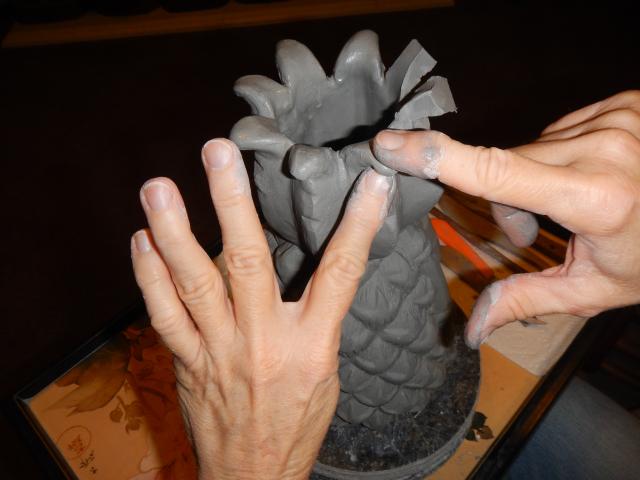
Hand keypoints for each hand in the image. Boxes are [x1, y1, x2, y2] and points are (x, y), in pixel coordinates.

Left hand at [130, 139, 391, 478]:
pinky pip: (163, 316)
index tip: (370, 182)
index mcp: (312, 344)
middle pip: (247, 264)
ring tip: (158, 187)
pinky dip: (148, 277)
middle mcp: (264, 341)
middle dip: (232, 204)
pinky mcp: (187, 362)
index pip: (341, 274)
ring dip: (174, 233)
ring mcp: (219, 351)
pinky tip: (140, 239)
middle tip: (217, 153)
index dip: (358, 225)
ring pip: (193, 285)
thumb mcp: (326, 370)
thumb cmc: (297, 422)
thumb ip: (317, 317)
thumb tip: (310, 264)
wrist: (255, 476)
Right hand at [373, 90, 639, 347]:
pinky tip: (587, 173)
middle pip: (508, 163)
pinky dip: (560, 153)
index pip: (495, 172)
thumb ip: (526, 300)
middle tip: (537, 228)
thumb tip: (471, 333)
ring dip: (533, 174)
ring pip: (532, 146)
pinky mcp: (621, 103)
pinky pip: (560, 128)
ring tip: (569, 201)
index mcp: (595, 199)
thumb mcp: (594, 289)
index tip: (389, 144)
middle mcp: (603, 148)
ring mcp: (616, 118)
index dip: (435, 158)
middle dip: (506, 198)